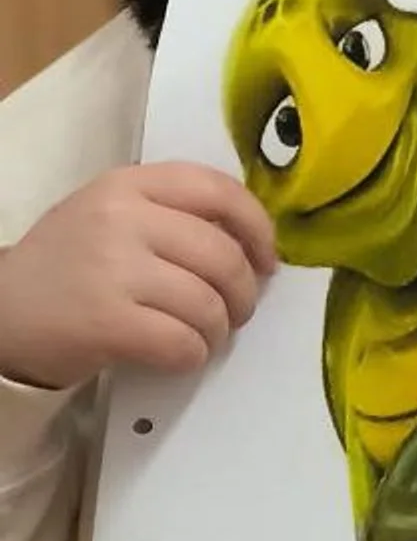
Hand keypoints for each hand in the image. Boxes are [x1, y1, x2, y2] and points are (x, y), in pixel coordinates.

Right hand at [0, 163, 275, 389]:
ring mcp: (112, 269)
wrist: (0, 312)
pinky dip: (192, 356)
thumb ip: (173, 215)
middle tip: (235, 313)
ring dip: (218, 331)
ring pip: (209, 305)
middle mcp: (121, 217)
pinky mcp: (107, 322)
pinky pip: (184, 343)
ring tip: (202, 336)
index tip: (267, 260)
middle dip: (245, 294)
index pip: (218, 190)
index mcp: (128, 184)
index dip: (257, 228)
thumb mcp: (110, 215)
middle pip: (223, 256)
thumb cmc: (68, 266)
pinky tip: (178, 354)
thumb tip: (253, 246)